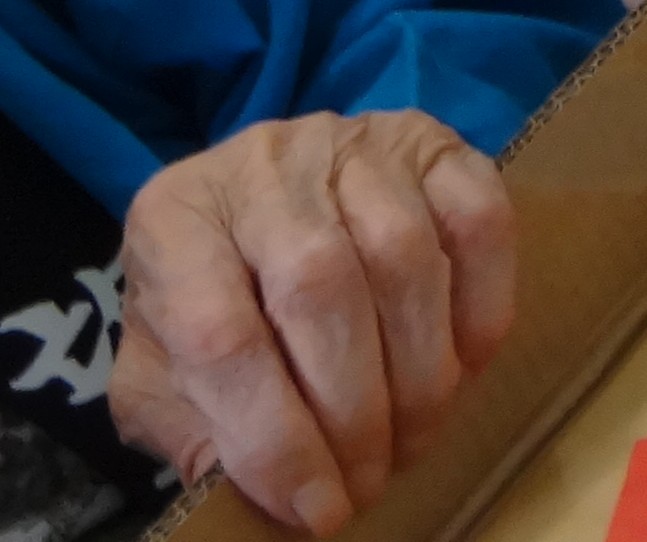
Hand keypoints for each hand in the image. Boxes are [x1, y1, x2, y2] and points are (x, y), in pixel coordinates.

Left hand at [110, 109, 515, 532]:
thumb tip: (276, 497)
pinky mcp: (428, 141)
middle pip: (318, 287)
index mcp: (172, 221)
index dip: (274, 436)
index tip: (316, 508)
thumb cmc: (205, 301)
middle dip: (355, 410)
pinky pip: (477, 215)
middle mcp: (258, 165)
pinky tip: (466, 365)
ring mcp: (350, 142)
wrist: (252, 203)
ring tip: (413, 438)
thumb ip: (195, 434)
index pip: (220, 335)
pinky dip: (482, 302)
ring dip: (419, 372)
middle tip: (371, 480)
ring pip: (402, 253)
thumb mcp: (164, 376)